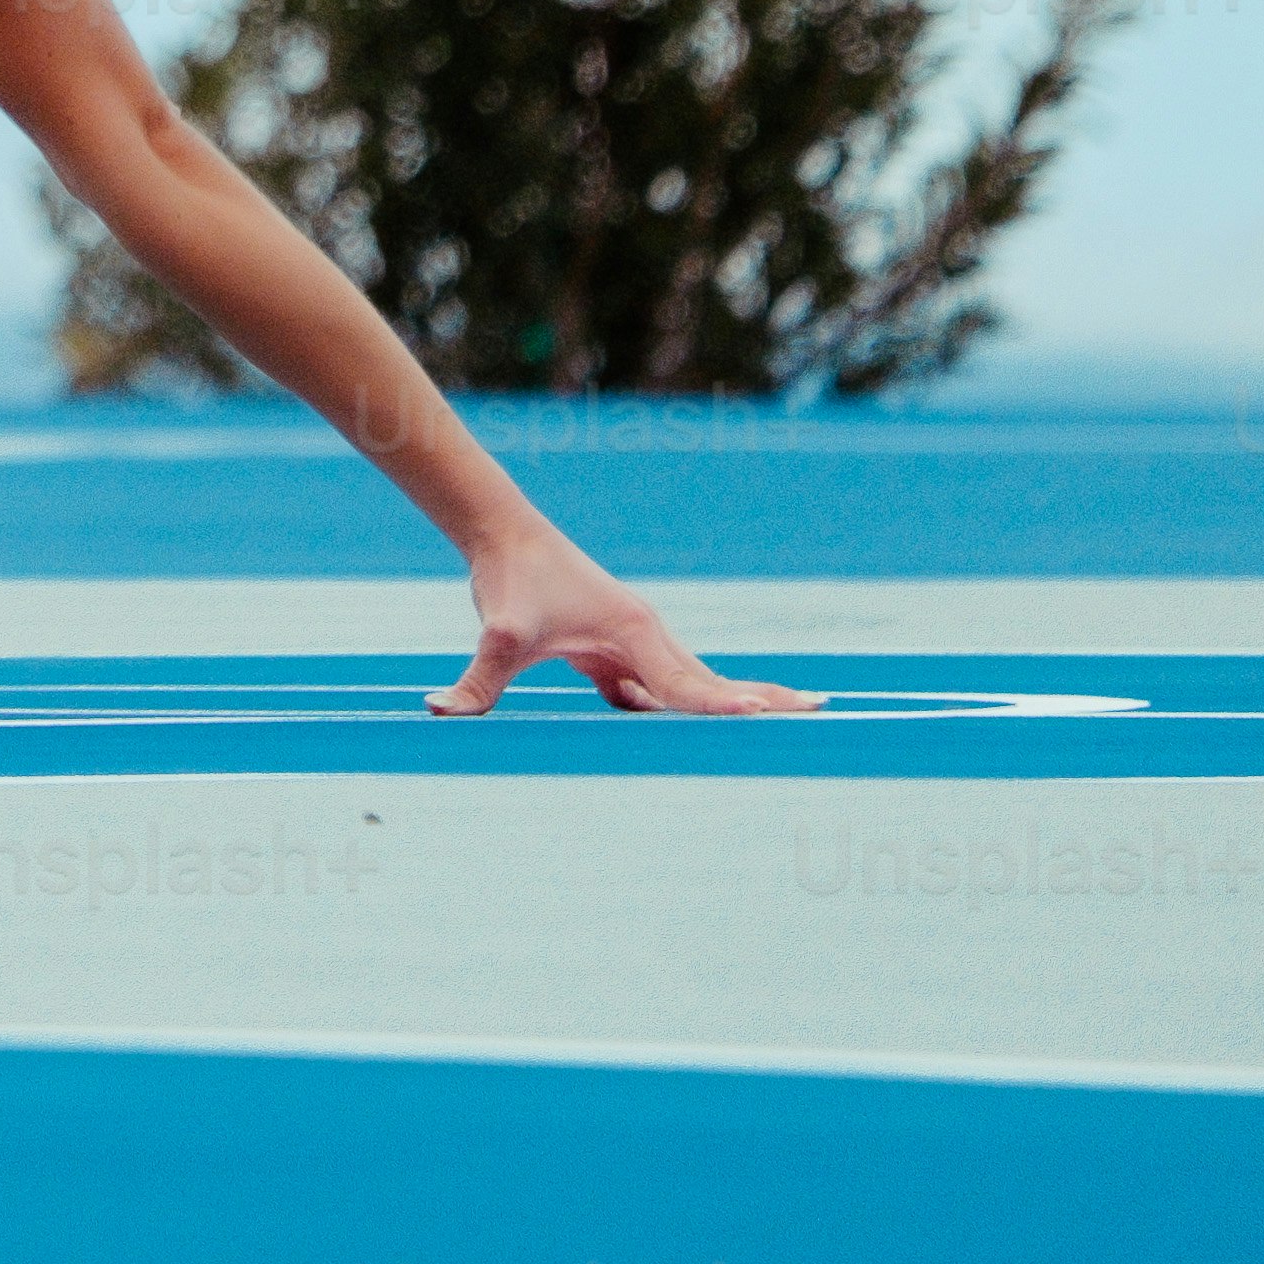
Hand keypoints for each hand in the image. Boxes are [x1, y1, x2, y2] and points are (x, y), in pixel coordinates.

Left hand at [430, 517, 825, 721]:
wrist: (503, 533)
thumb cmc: (509, 581)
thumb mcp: (498, 633)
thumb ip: (478, 681)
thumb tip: (441, 713)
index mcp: (633, 633)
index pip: (687, 685)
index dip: (724, 707)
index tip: (767, 717)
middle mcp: (646, 637)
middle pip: (712, 681)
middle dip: (764, 699)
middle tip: (823, 711)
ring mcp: (635, 645)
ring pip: (694, 684)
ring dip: (737, 702)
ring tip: (790, 719)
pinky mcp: (616, 653)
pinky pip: (663, 690)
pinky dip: (694, 707)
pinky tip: (716, 730)